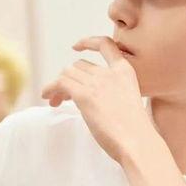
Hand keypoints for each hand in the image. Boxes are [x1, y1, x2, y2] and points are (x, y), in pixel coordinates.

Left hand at [41, 36, 154, 163]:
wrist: (137, 142)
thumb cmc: (135, 132)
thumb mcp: (128, 103)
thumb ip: (113, 95)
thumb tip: (93, 101)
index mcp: (125, 72)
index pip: (106, 45)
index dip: (89, 42)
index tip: (76, 46)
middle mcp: (110, 73)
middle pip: (79, 65)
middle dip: (69, 78)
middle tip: (63, 97)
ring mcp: (97, 83)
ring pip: (67, 73)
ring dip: (58, 86)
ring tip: (55, 101)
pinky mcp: (84, 95)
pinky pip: (60, 83)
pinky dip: (50, 88)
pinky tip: (47, 97)